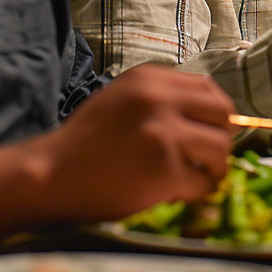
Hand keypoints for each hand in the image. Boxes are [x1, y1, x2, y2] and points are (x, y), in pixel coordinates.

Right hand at [0, 65, 233, 250]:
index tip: (204, 133)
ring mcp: (163, 132)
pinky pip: (202, 184)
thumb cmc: (85, 143)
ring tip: (186, 178)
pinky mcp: (164, 168)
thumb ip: (164, 98)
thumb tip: (212, 115)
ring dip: (210, 169)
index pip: (209, 89)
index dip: (214, 115)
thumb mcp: (124, 100)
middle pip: (223, 114)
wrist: (49, 177)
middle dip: (219, 139)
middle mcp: (159, 98)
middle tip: (203, 160)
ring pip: (220, 149)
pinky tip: (169, 193)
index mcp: (150, 77)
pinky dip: (193, 194)